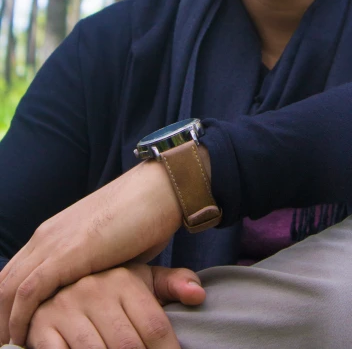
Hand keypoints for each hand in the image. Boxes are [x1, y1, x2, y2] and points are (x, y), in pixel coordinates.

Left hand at [0, 160, 182, 345]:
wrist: (161, 191)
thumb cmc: (144, 220)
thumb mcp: (109, 251)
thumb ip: (92, 271)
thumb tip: (93, 299)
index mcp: (54, 234)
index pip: (14, 275)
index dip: (6, 306)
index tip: (10, 334)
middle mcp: (46, 237)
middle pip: (4, 283)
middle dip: (0, 318)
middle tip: (6, 348)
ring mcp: (54, 243)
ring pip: (8, 289)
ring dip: (5, 323)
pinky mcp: (67, 253)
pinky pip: (29, 291)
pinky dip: (20, 319)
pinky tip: (24, 338)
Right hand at [25, 263, 205, 348]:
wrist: (56, 278)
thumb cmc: (108, 288)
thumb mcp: (141, 280)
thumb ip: (171, 285)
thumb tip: (199, 296)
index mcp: (123, 280)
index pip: (154, 326)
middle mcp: (93, 290)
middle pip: (128, 345)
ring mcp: (65, 308)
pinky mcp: (41, 326)